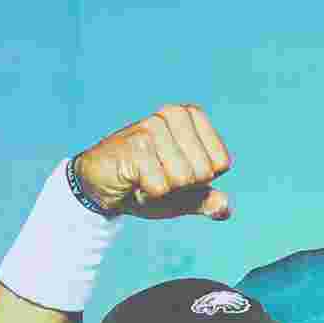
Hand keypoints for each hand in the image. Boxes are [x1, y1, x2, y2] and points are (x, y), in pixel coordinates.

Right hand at [67, 104, 231, 221]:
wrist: (99, 186)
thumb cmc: (143, 184)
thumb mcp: (181, 195)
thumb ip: (206, 200)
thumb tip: (225, 208)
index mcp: (192, 116)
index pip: (220, 163)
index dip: (199, 180)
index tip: (175, 173)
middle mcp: (174, 114)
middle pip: (202, 173)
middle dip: (180, 187)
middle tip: (155, 176)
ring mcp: (153, 126)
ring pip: (182, 179)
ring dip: (161, 191)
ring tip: (143, 178)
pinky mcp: (136, 145)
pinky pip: (159, 187)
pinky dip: (146, 195)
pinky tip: (132, 181)